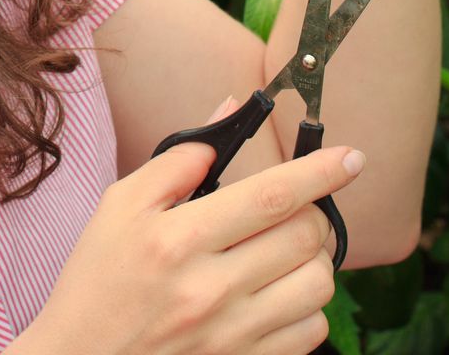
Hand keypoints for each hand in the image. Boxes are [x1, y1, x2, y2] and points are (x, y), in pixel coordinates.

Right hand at [21, 95, 364, 354]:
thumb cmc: (97, 280)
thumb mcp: (119, 207)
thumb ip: (177, 160)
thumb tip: (229, 115)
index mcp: (179, 240)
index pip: (271, 195)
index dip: (319, 171)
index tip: (350, 157)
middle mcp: (210, 289)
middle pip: (304, 237)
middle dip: (314, 210)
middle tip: (296, 206)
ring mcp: (231, 334)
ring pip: (318, 285)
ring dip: (314, 258)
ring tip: (286, 250)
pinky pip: (311, 333)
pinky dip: (308, 307)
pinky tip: (279, 292)